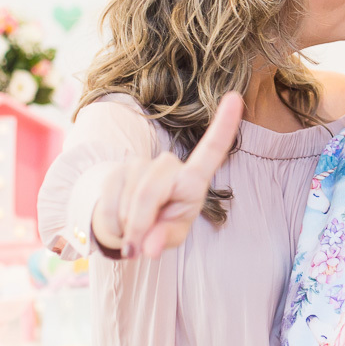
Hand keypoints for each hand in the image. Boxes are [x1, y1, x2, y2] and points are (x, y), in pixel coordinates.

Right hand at [92, 92, 243, 258]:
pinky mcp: (115, 170)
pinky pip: (108, 203)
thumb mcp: (171, 236)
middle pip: (148, 193)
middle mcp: (169, 164)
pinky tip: (119, 227)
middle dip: (139, 225)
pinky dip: (111, 225)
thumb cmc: (160, 227)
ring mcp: (141, 163)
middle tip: (137, 248)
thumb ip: (165, 239)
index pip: (211, 150)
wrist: (127, 225)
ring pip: (127, 200)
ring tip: (134, 232)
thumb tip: (149, 247)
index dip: (224, 125)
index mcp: (193, 180)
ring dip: (126, 227)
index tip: (236, 97)